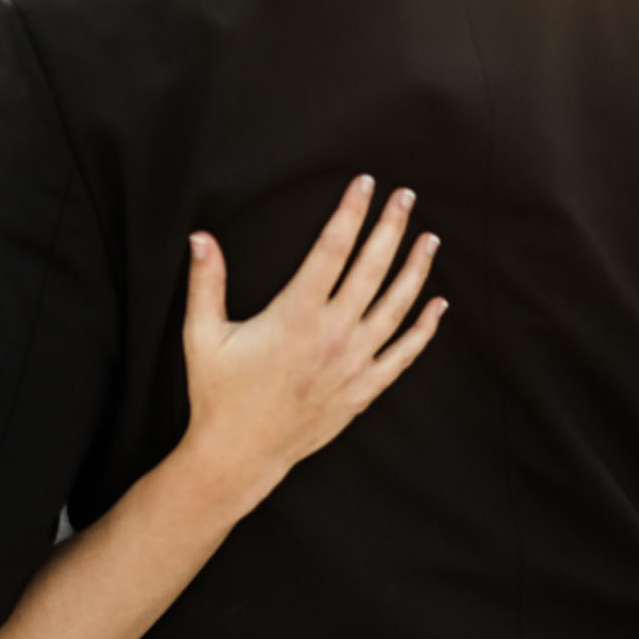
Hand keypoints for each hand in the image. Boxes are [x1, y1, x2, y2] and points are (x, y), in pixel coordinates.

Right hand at [180, 176, 445, 522]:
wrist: (240, 454)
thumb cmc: (218, 394)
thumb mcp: (201, 335)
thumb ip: (206, 283)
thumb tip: (201, 237)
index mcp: (295, 315)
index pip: (332, 249)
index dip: (350, 212)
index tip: (364, 184)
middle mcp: (332, 335)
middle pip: (372, 268)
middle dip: (391, 227)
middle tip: (406, 195)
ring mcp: (353, 363)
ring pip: (396, 306)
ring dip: (415, 270)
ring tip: (429, 238)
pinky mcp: (362, 389)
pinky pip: (403, 354)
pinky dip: (424, 329)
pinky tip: (438, 305)